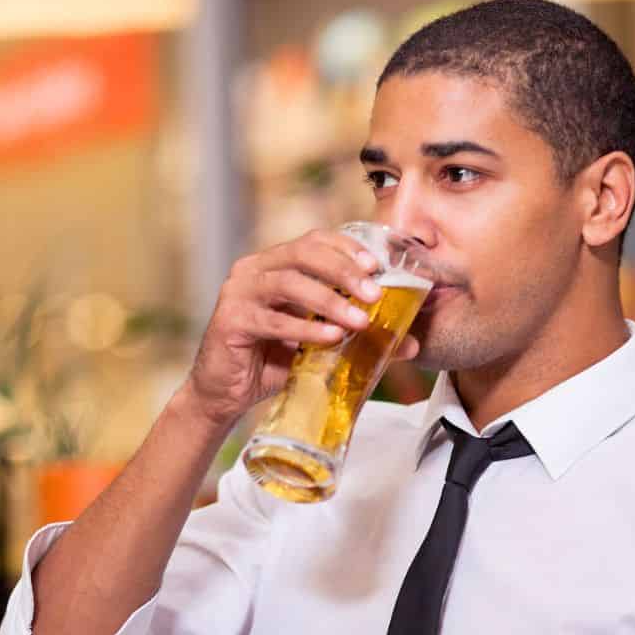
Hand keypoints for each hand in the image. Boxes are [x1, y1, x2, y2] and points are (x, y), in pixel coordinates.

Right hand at [181, 230, 420, 428]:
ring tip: (359, 321)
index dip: (347, 248)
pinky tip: (330, 338)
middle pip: (304, 252)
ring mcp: (238, 292)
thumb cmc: (271, 363)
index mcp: (274, 264)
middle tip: (374, 294)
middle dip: (344, 271)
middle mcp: (253, 269)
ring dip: (329, 300)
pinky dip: (306, 329)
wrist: (225, 395)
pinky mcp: (229, 321)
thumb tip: (410, 344)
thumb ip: (357, 336)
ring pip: (290, 283)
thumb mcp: (319, 343)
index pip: (314, 240)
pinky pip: (273, 320)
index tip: (378, 266)